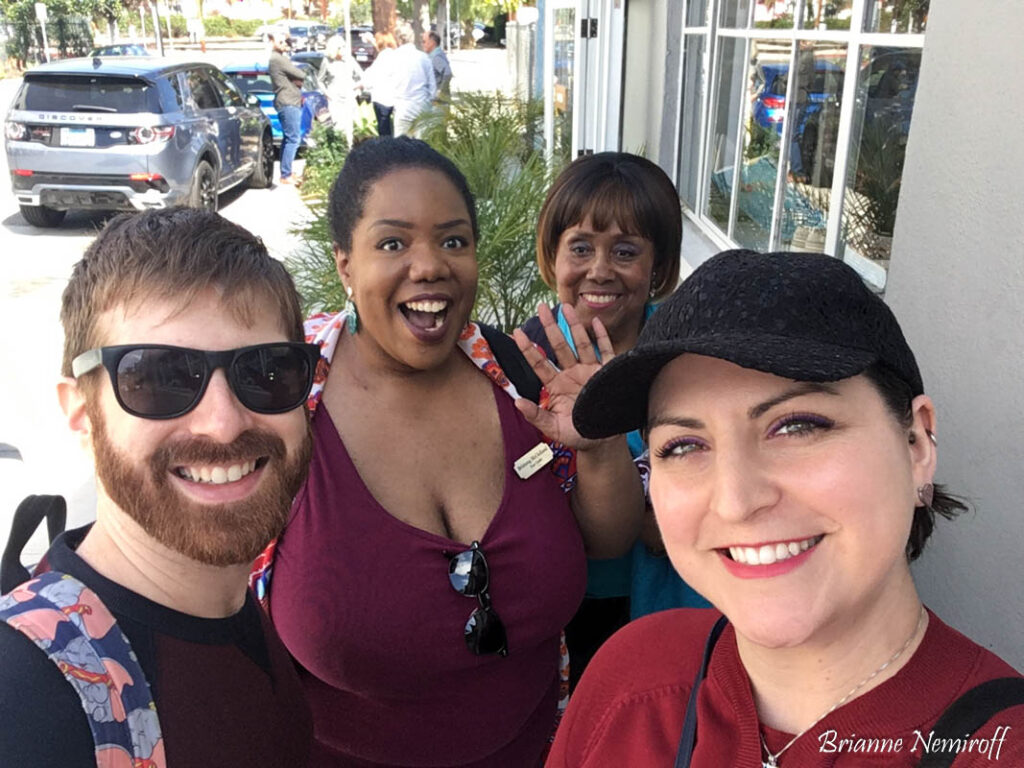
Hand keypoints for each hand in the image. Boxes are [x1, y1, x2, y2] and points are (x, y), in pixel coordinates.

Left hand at [511, 303, 613, 450]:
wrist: (603, 443)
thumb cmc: (577, 435)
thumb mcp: (554, 428)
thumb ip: (536, 416)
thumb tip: (517, 402)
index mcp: (556, 385)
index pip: (539, 363)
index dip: (528, 348)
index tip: (516, 332)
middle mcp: (571, 373)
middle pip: (559, 345)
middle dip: (550, 326)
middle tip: (540, 307)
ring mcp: (590, 371)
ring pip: (580, 343)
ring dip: (574, 325)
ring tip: (565, 307)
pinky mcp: (607, 373)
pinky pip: (605, 351)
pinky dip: (602, 337)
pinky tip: (596, 322)